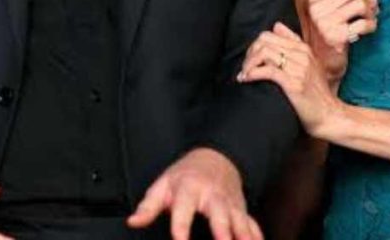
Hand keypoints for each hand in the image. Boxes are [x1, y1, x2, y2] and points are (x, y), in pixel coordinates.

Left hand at [127, 148, 260, 239]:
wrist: (216, 158)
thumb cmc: (186, 175)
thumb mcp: (163, 185)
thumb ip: (149, 206)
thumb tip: (133, 222)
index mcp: (190, 189)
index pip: (184, 209)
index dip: (181, 226)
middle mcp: (213, 196)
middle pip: (219, 214)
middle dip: (223, 231)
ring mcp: (230, 203)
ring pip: (240, 221)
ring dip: (244, 235)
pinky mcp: (242, 210)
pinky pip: (252, 224)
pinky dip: (256, 236)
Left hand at [238, 23, 343, 137]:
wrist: (330, 115)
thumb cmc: (317, 93)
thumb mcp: (310, 63)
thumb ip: (294, 43)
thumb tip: (276, 25)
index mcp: (303, 48)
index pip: (269, 34)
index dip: (254, 46)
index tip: (250, 59)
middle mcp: (302, 55)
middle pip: (264, 42)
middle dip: (249, 54)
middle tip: (245, 68)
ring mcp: (299, 68)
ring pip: (264, 53)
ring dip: (249, 64)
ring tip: (244, 74)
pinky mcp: (294, 83)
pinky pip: (268, 71)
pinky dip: (252, 73)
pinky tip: (247, 79)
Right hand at [304, 0, 380, 81]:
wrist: (323, 61)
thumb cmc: (329, 30)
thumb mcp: (331, 4)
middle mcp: (316, 8)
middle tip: (376, 6)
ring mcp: (325, 23)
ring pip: (360, 4)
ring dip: (372, 11)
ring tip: (372, 17)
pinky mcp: (336, 37)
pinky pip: (363, 23)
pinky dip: (371, 25)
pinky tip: (369, 29)